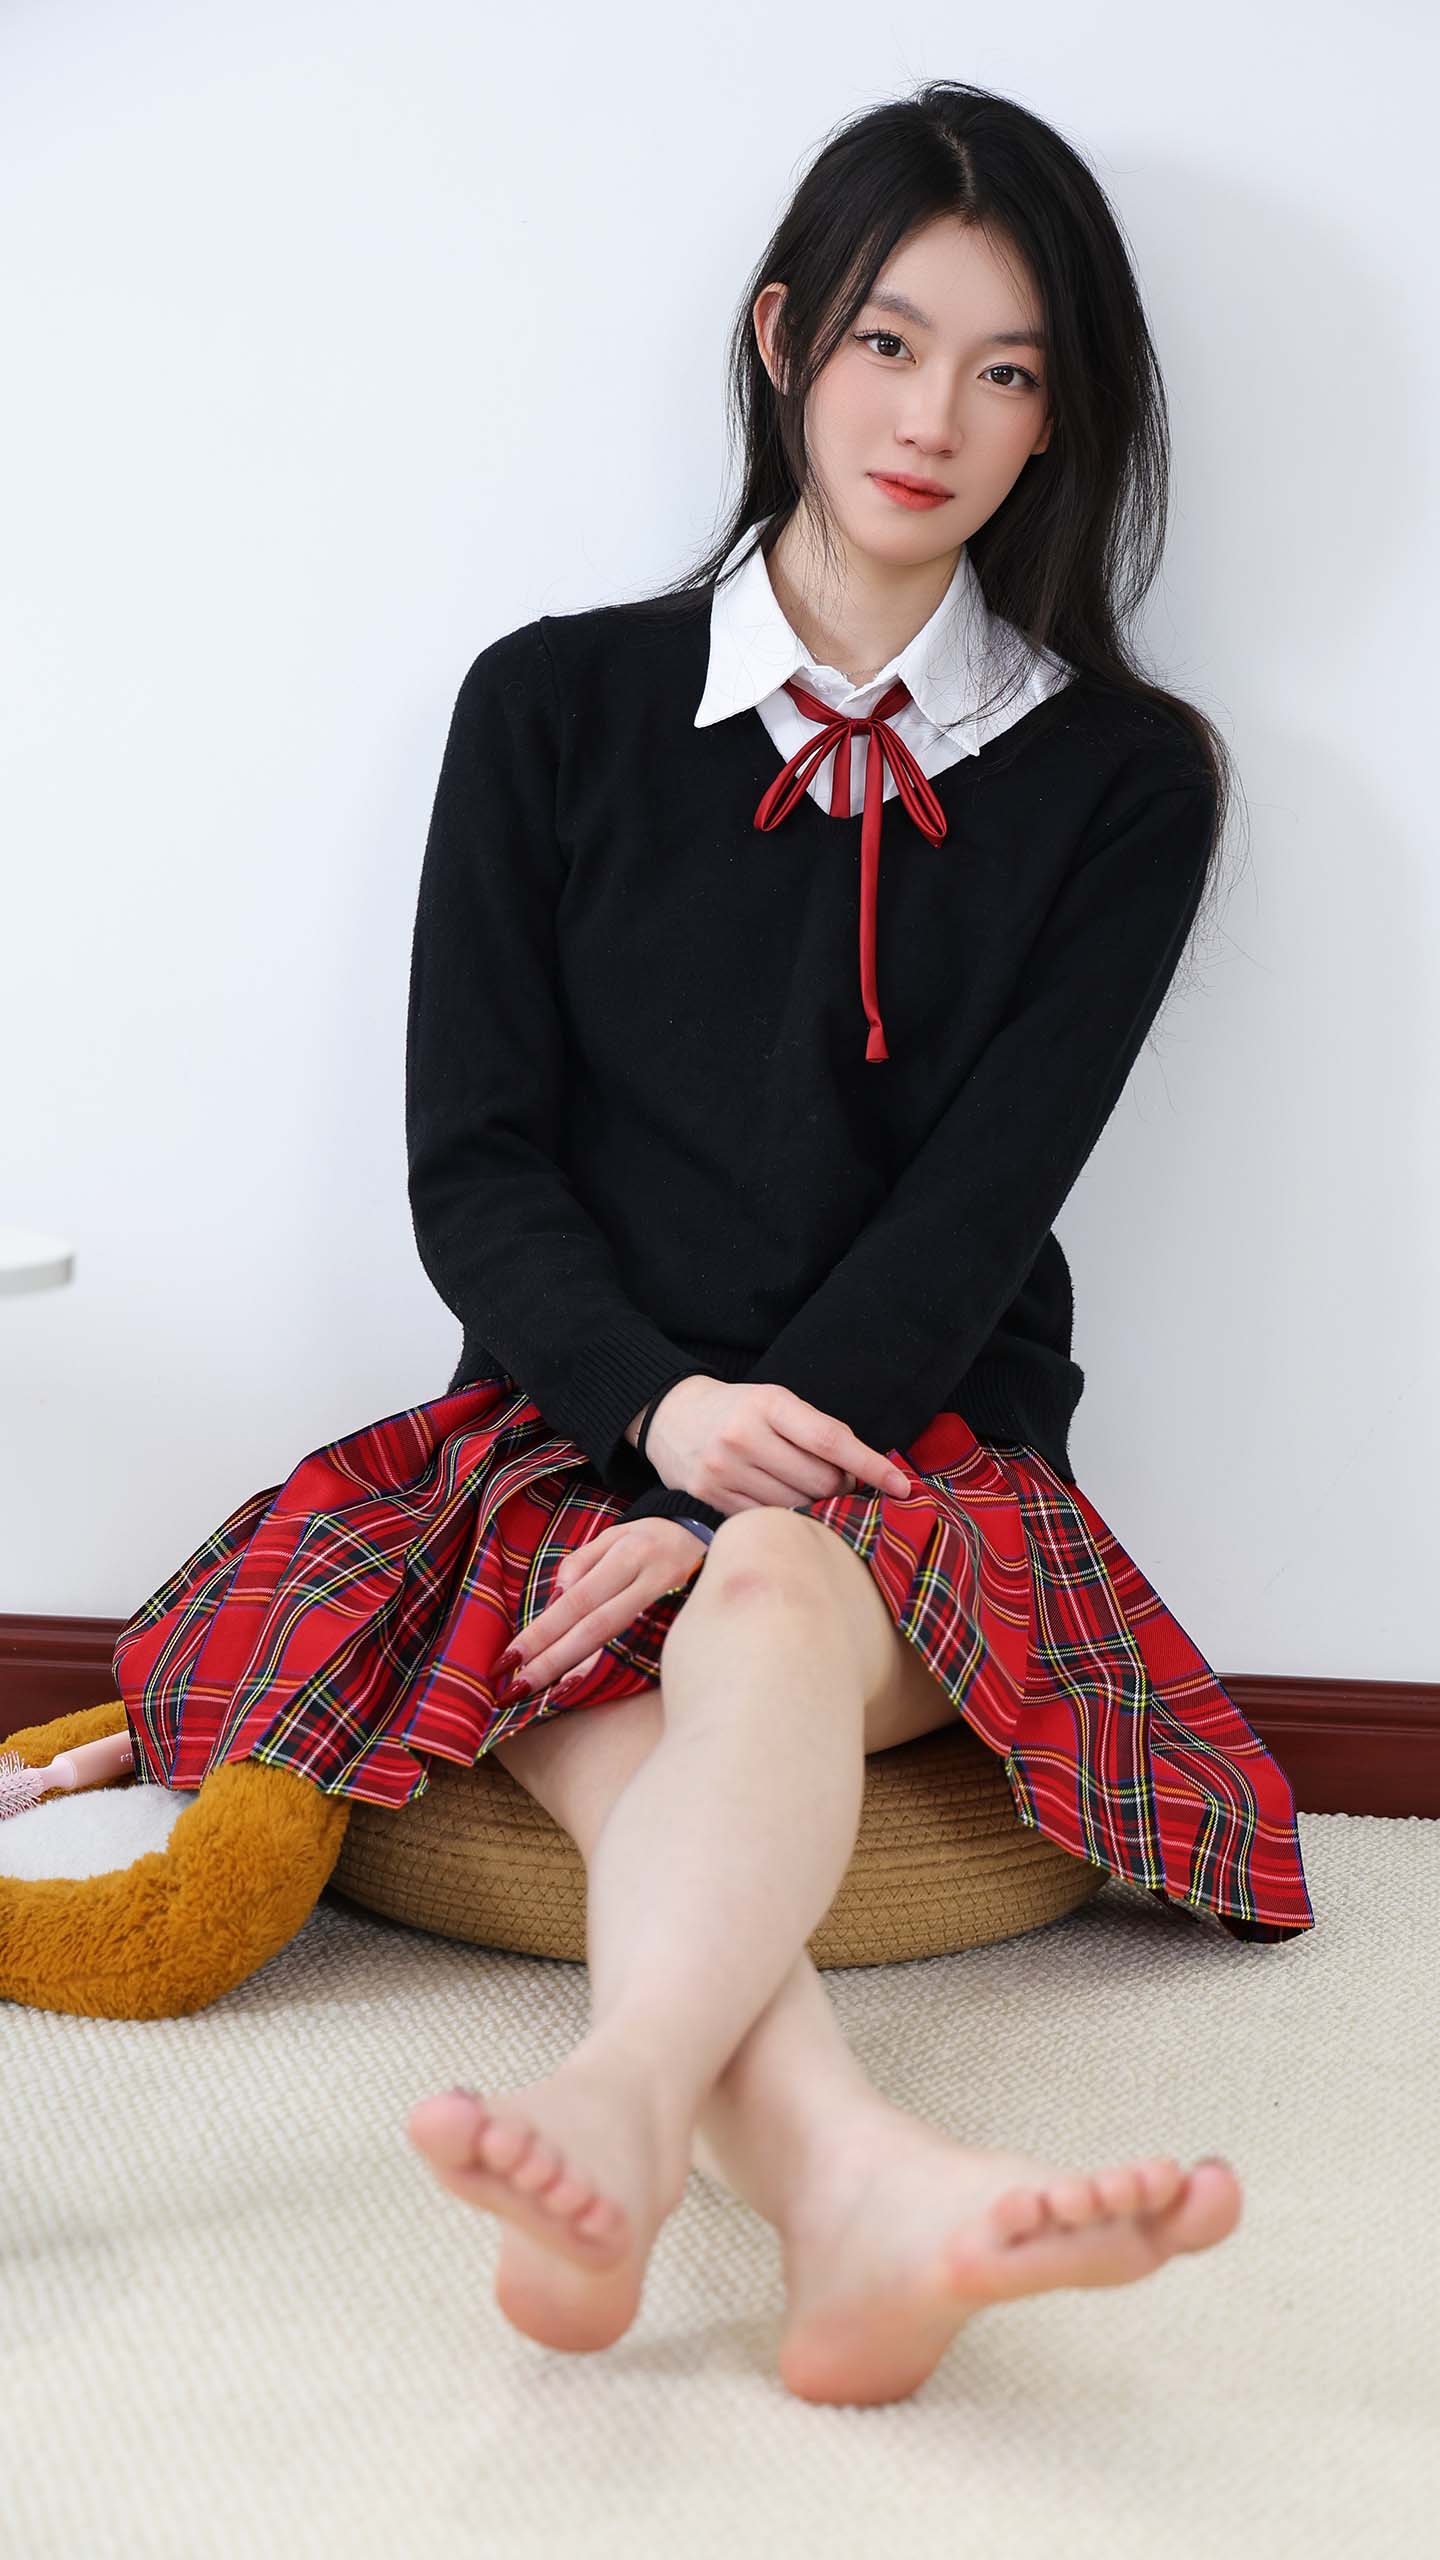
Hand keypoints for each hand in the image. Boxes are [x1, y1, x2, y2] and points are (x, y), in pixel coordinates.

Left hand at [498, 1517, 709, 1695]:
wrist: (712, 1535)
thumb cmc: (652, 1538)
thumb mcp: (615, 1535)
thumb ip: (582, 1563)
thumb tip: (557, 1598)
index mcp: (628, 1552)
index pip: (576, 1600)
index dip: (542, 1631)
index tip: (508, 1658)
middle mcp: (649, 1578)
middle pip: (593, 1626)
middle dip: (552, 1659)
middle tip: (516, 1686)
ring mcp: (669, 1601)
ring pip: (617, 1639)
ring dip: (576, 1668)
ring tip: (543, 1692)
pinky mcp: (682, 1619)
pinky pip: (639, 1645)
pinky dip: (609, 1666)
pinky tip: (582, 1685)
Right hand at [645, 1377, 911, 1511]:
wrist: (670, 1416)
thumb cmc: (737, 1409)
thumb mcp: (774, 1401)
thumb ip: (815, 1431)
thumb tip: (864, 1473)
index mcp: (767, 1404)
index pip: (830, 1440)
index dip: (871, 1466)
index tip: (901, 1486)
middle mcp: (743, 1436)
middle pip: (818, 1480)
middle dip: (840, 1488)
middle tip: (840, 1484)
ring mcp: (723, 1470)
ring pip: (796, 1506)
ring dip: (814, 1505)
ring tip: (808, 1492)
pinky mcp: (710, 1498)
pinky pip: (766, 1520)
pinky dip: (785, 1517)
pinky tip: (783, 1504)